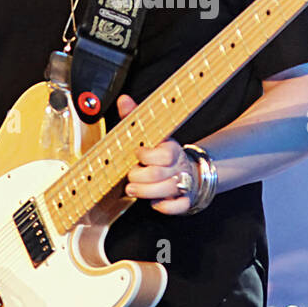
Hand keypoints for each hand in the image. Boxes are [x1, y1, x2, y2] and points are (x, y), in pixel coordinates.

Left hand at [118, 94, 198, 216]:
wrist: (183, 168)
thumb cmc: (159, 151)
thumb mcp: (148, 132)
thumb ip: (134, 117)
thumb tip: (123, 100)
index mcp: (172, 149)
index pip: (164, 154)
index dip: (147, 156)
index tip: (137, 154)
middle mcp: (179, 166)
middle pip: (160, 175)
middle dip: (140, 177)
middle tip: (130, 177)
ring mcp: (183, 183)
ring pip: (167, 191)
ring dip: (146, 192)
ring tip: (133, 189)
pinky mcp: (184, 199)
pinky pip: (178, 206)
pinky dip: (165, 206)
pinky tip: (154, 201)